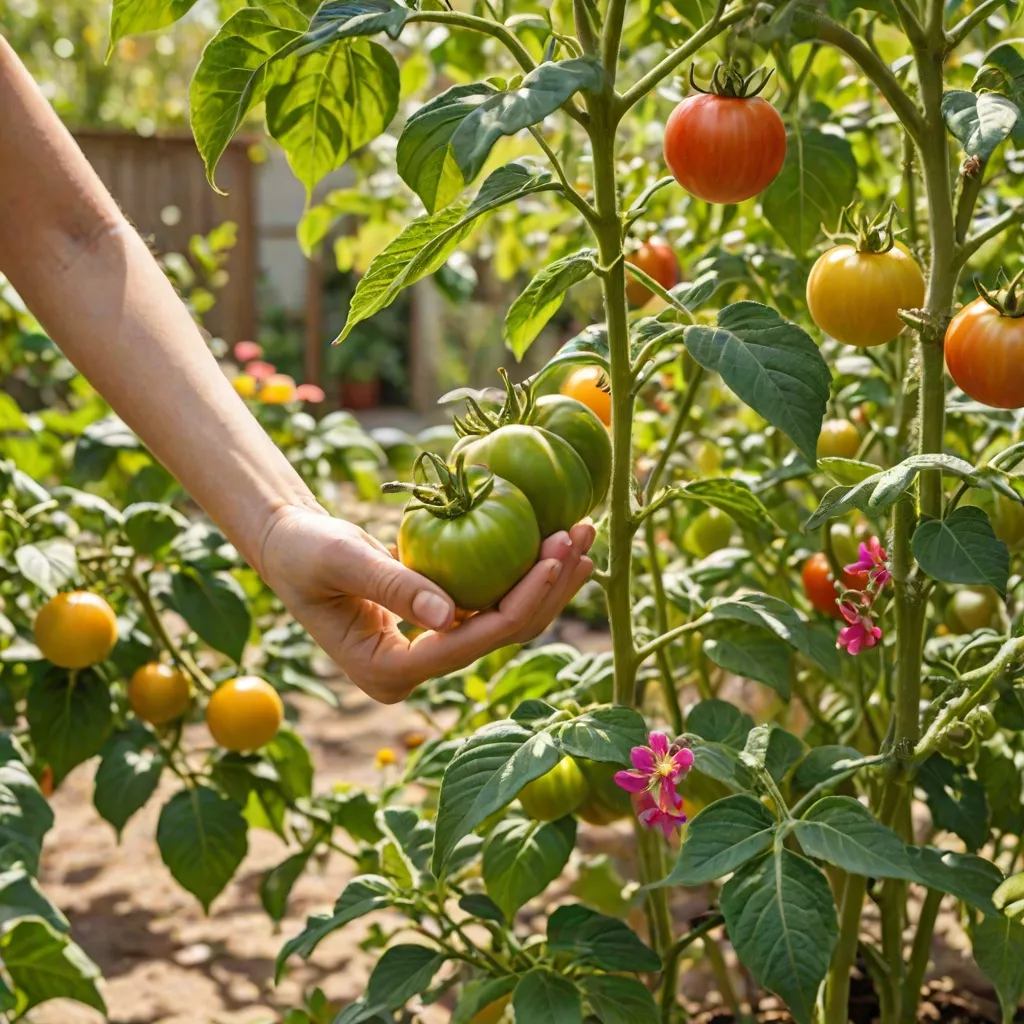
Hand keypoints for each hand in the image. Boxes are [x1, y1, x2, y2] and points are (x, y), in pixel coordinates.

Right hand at [259, 504, 595, 703]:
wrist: (289, 547)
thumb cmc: (303, 550)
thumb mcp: (341, 560)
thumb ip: (392, 586)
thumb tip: (449, 615)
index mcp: (390, 673)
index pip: (474, 640)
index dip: (522, 599)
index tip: (556, 555)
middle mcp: (417, 673)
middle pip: (502, 636)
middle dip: (548, 588)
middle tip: (583, 535)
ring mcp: (430, 653)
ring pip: (506, 624)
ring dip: (547, 581)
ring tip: (584, 538)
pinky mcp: (439, 630)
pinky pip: (493, 607)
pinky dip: (525, 577)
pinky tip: (556, 549)